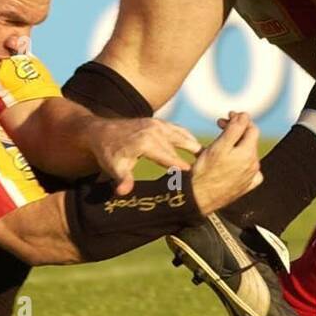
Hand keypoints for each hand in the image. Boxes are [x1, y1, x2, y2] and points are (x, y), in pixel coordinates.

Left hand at [86, 117, 203, 193]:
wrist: (101, 132)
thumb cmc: (109, 153)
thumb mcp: (114, 167)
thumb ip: (122, 179)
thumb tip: (123, 192)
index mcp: (146, 142)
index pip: (171, 158)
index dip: (185, 169)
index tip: (200, 180)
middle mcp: (155, 131)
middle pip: (181, 147)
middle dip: (197, 159)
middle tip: (214, 172)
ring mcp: (158, 124)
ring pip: (184, 136)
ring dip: (197, 147)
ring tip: (214, 160)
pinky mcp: (159, 123)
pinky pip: (179, 131)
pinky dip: (190, 139)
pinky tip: (199, 150)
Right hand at [190, 112, 262, 214]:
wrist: (199, 199)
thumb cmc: (205, 173)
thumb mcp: (218, 146)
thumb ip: (234, 129)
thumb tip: (245, 116)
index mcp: (248, 153)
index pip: (251, 127)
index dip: (239, 118)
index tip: (227, 116)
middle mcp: (254, 165)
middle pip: (250, 139)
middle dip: (237, 129)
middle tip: (220, 125)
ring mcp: (251, 176)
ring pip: (248, 152)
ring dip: (237, 143)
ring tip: (222, 141)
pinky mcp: (246, 186)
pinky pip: (249, 168)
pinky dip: (242, 159)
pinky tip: (233, 159)